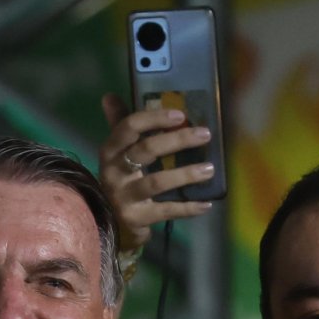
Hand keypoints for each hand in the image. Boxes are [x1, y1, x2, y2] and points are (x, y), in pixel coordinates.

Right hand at [99, 93, 214, 251]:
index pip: (128, 127)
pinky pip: (165, 211)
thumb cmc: (120, 180)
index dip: (154, 118)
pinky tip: (206, 204)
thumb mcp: (117, 154)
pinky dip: (187, 207)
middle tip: (205, 134)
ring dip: (185, 174)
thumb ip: (119, 125)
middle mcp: (113, 172)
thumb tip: (109, 95)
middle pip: (146, 150)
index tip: (180, 115)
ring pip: (157, 182)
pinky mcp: (135, 218)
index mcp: (110, 151)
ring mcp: (123, 197)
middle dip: (177, 140)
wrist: (108, 223)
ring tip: (209, 169)